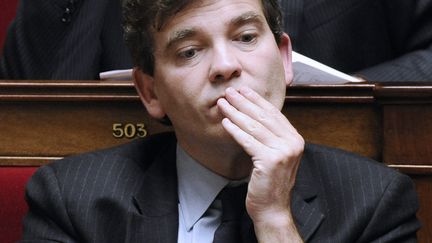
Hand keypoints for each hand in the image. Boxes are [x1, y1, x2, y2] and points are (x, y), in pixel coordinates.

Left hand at [217, 86, 303, 241]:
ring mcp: (283, 152)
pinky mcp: (270, 160)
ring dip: (236, 113)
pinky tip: (225, 122)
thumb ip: (271, 137)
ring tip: (222, 103)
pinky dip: (235, 130)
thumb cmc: (269, 183)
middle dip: (244, 102)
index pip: (274, 114)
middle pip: (263, 117)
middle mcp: (293, 143)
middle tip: (229, 92)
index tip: (243, 90)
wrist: (273, 209)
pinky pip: (248, 141)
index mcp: (295, 139)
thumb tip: (253, 115)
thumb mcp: (275, 155)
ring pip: (254, 127)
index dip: (257, 100)